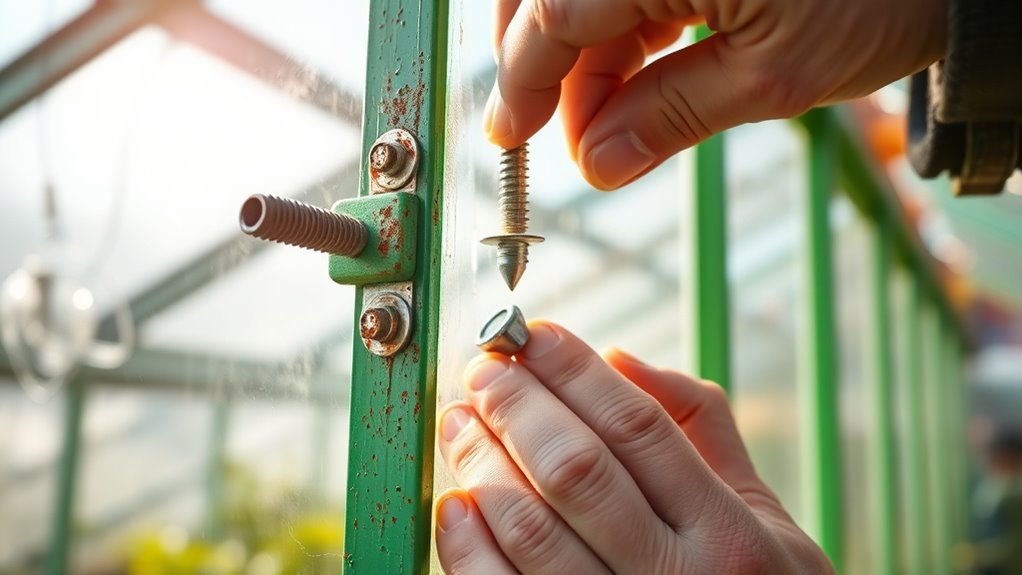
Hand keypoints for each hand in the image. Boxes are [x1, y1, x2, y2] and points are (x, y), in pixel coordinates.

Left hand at [433, 322, 833, 573]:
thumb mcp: (767, 520)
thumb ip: (704, 432)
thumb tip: (621, 360)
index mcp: (730, 534)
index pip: (637, 426)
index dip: (575, 371)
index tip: (533, 335)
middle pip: (576, 468)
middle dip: (518, 405)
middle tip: (484, 368)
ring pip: (531, 527)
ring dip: (483, 462)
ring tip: (460, 420)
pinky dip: (467, 547)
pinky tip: (455, 503)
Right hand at [486, 0, 946, 189]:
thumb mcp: (772, 76)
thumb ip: (669, 117)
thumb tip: (596, 166)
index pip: (552, 13)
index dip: (522, 80)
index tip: (511, 138)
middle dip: (542, 62)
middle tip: (553, 132)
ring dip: (581, 53)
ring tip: (606, 122)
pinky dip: (620, 31)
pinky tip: (632, 78)